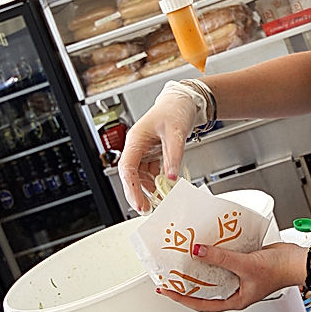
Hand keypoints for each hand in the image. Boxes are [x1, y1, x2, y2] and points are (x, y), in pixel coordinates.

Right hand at [118, 82, 198, 212]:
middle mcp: (136, 148)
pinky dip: (158, 183)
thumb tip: (171, 177)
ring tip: (161, 202)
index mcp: (135, 140)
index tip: (139, 203)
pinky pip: (151, 173)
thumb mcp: (176, 133)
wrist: (183, 101)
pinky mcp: (152, 155)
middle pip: (131, 177)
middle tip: (148, 209)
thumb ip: (173, 156)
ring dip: (149, 190)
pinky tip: (166, 189)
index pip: (127, 169)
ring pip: (141, 177)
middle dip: (138, 194)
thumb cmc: (175, 110)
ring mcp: (143, 152)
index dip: (131, 189)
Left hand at [157, 241, 305, 311]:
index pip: (200, 304)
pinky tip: (206, 245)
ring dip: (200, 266)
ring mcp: (240, 277)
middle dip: (187, 282)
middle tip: (171, 273)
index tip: (166, 290)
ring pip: (214, 274)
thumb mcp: (245, 265)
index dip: (181, 298)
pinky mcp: (244, 264)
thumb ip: (221, 258)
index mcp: (235, 300)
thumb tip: (198, 251)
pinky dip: (214, 254)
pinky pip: (224, 260)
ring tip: (184, 257)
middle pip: (204, 289)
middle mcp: (235, 290)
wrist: (299, 260)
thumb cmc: (280, 271)